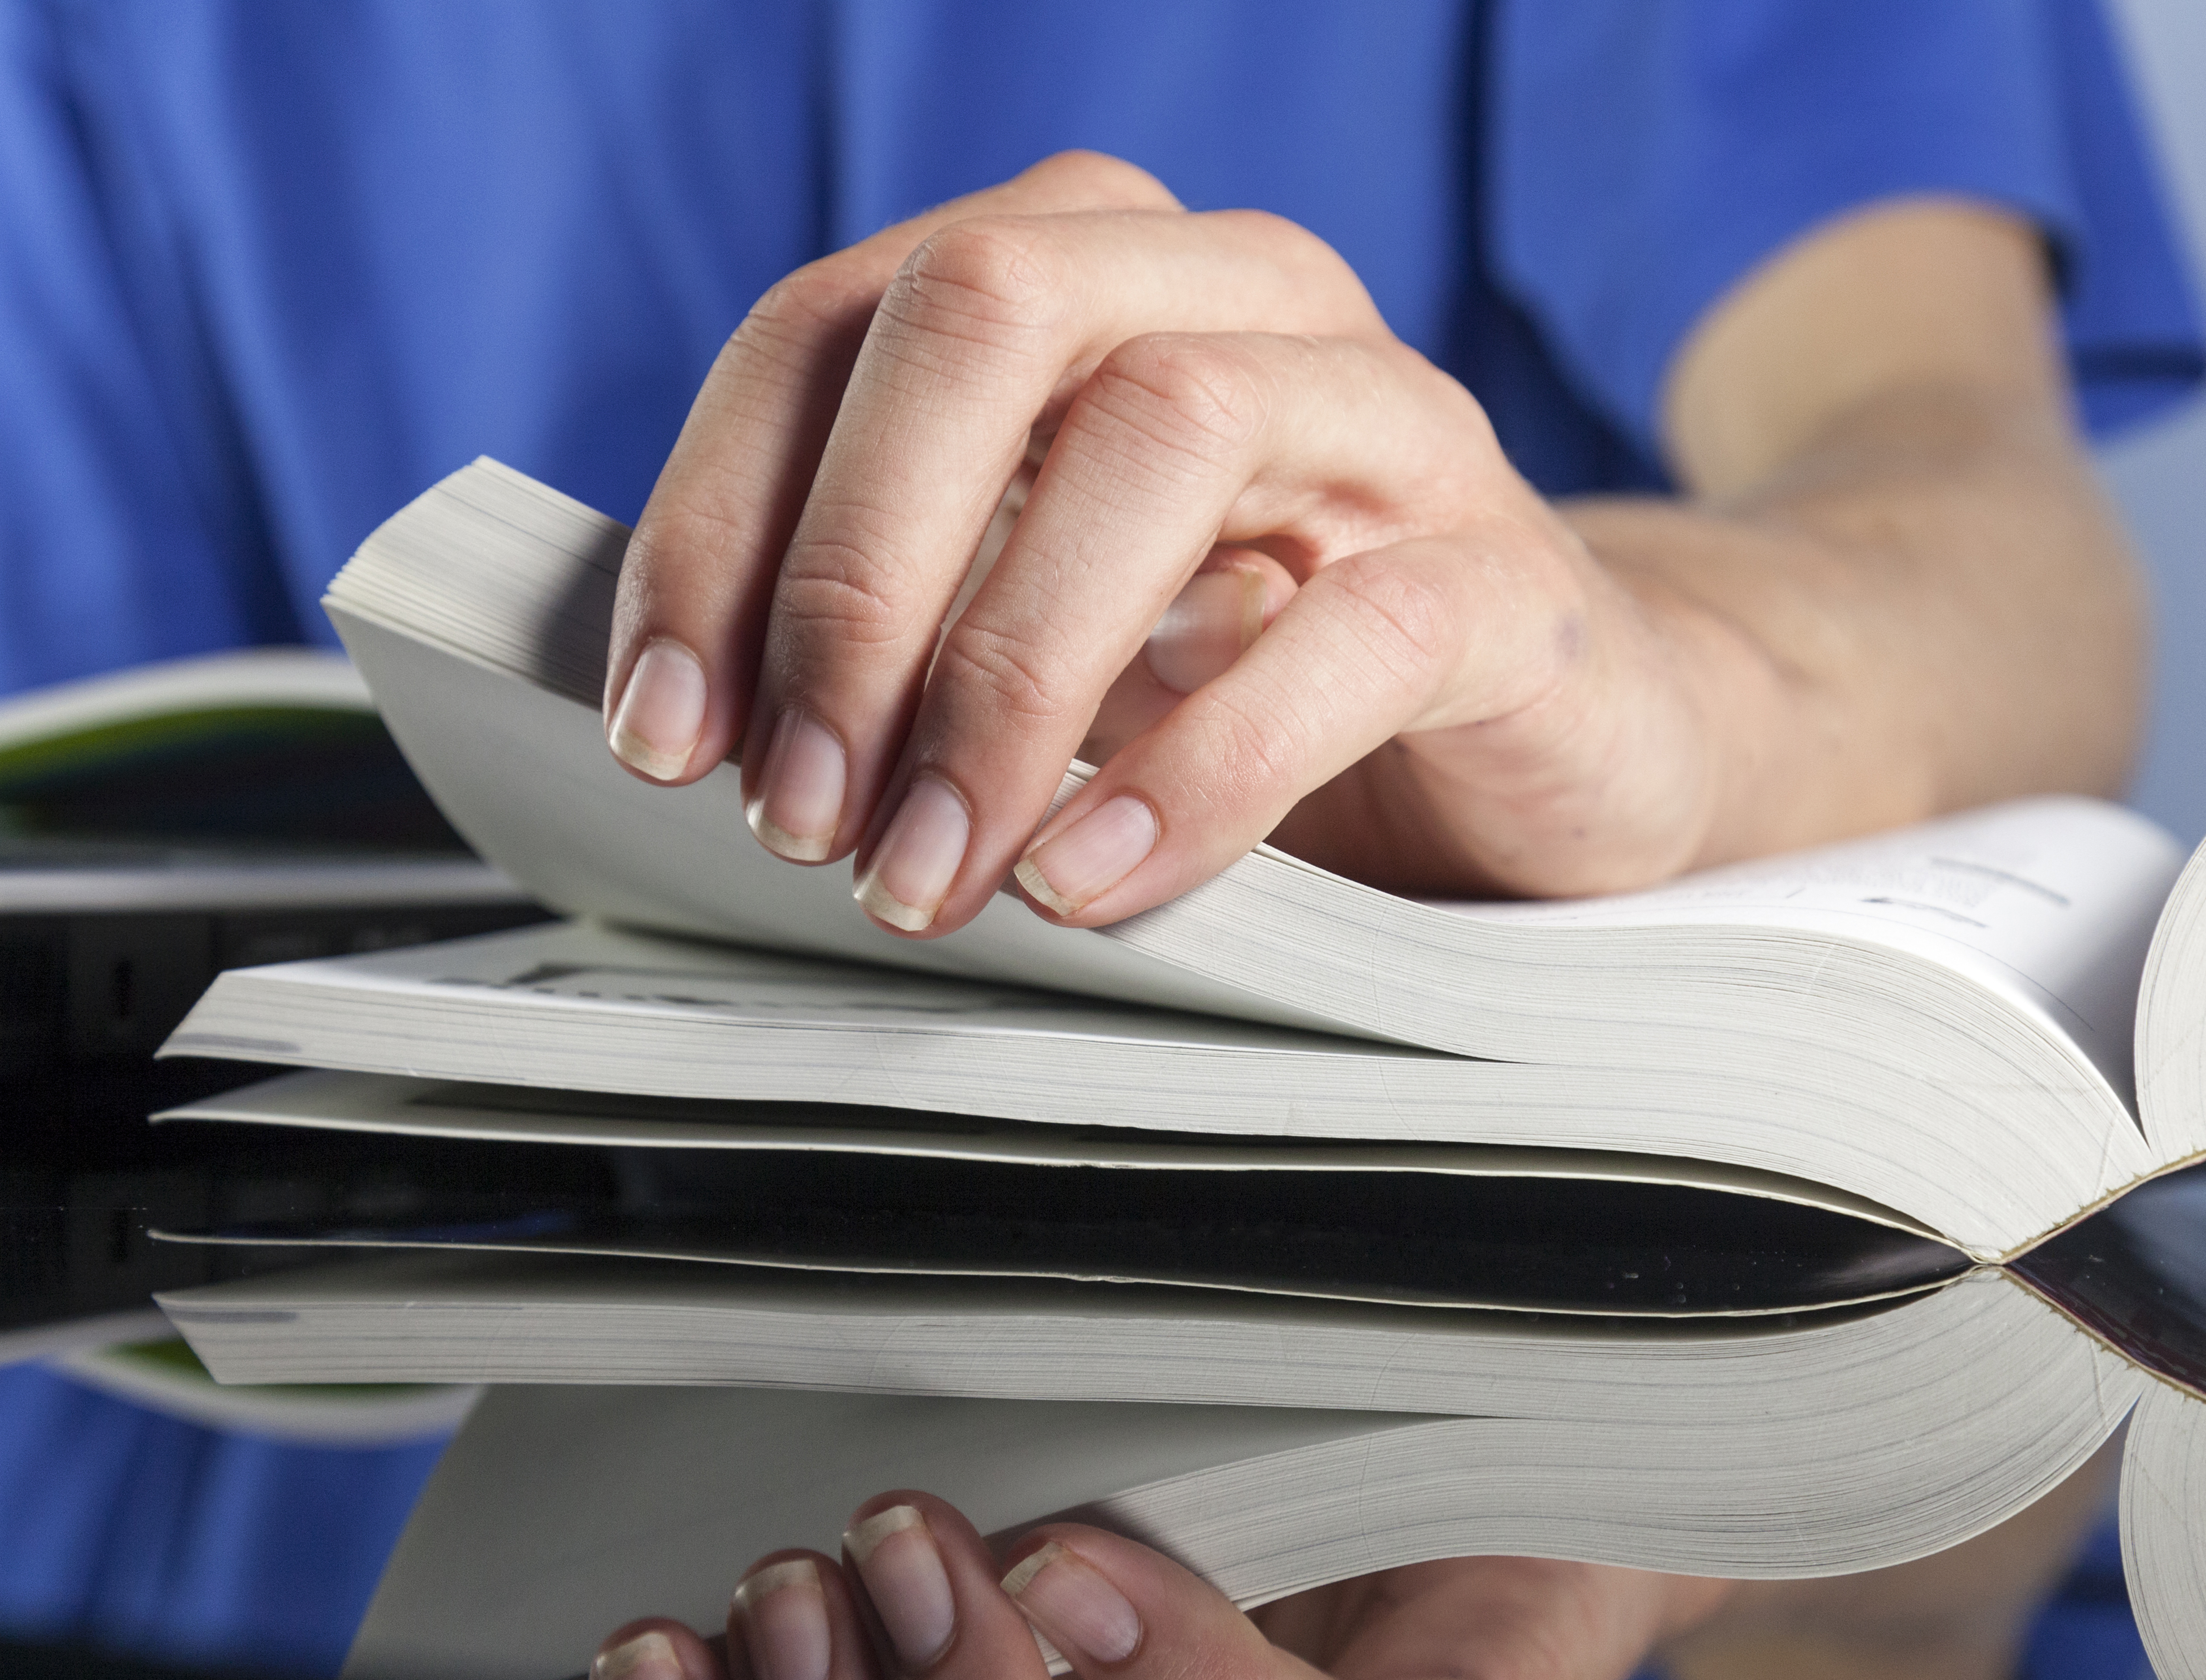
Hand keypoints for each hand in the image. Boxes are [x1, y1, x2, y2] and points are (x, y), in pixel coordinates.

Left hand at [603, 150, 1781, 934]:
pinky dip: (1206, 762)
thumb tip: (689, 717)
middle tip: (797, 807)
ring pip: (1168, 433)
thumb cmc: (1249, 678)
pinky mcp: (1510, 580)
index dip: (720, 522)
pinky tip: (1100, 875)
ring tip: (933, 869)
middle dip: (852, 577)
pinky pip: (1357, 630)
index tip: (664, 731)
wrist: (1541, 743)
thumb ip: (894, 618)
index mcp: (1086, 278)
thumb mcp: (1038, 627)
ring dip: (1006, 676)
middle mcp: (1234, 301)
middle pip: (989, 321)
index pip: (835, 324)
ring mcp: (1389, 424)